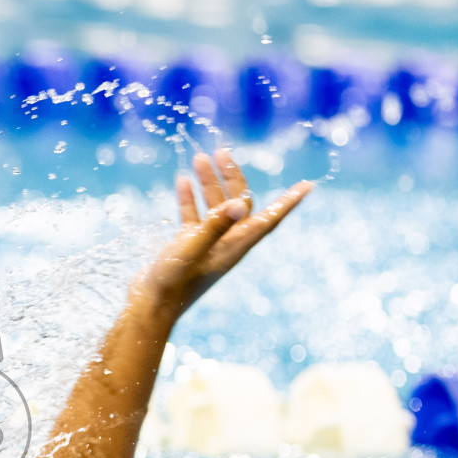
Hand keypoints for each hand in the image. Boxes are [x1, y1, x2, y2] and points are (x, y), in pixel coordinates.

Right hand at [129, 149, 312, 321]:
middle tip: (220, 151)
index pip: (269, 219)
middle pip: (240, 203)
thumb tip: (242, 202)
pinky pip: (194, 216)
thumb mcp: (193, 248)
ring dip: (208, 182)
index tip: (307, 185)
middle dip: (232, 176)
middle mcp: (225, 243)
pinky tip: (182, 181)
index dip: (289, 202)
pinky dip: (190, 198)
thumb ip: (215, 224)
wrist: (150, 305)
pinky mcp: (188, 245)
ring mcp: (207, 244)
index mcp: (235, 245)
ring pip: (215, 206)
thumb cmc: (172, 281)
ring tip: (198, 158)